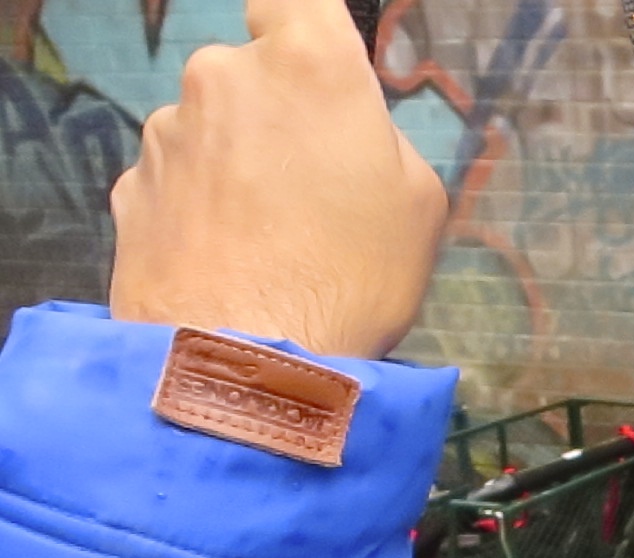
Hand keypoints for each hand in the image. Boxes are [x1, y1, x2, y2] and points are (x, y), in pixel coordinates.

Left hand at [109, 0, 447, 358]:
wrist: (251, 367)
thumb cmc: (353, 280)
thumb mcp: (422, 205)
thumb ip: (381, 143)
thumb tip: (347, 138)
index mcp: (307, 64)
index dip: (307, 32)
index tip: (320, 74)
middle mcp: (224, 76)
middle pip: (251, 74)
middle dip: (276, 118)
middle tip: (313, 191)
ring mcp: (166, 132)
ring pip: (211, 132)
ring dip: (234, 168)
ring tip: (270, 245)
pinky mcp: (130, 188)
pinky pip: (178, 184)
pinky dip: (200, 212)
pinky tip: (230, 266)